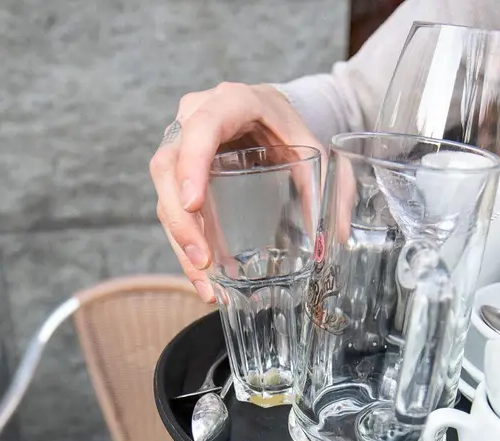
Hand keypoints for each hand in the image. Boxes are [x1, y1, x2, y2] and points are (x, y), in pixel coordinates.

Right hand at [150, 82, 319, 302]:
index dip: (191, 166)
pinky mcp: (177, 167)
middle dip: (181, 219)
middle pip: (168, 166)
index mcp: (230, 102)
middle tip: (202, 260)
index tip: (193, 204)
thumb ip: (327, 186)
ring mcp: (180, 142)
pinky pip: (170, 202)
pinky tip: (200, 273)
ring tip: (204, 279)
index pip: (200, 131)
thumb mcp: (310, 147)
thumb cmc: (285, 126)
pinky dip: (183, 239)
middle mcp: (194, 117)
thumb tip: (337, 235)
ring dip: (180, 238)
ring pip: (163, 190)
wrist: (267, 113)